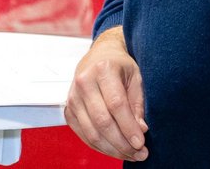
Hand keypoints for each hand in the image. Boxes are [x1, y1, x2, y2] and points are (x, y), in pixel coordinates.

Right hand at [64, 27, 148, 160]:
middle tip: (140, 153)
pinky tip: (114, 149)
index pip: (116, 104)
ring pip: (91, 132)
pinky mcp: (69, 109)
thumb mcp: (136, 78)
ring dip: (112, 149)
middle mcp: (84, 82)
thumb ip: (137, 104)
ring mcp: (73, 96)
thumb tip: (140, 129)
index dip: (129, 127)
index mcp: (103, 69)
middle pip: (102, 121)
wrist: (99, 55)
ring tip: (130, 154)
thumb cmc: (119, 66)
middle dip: (122, 143)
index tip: (141, 143)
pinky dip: (99, 146)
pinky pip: (83, 134)